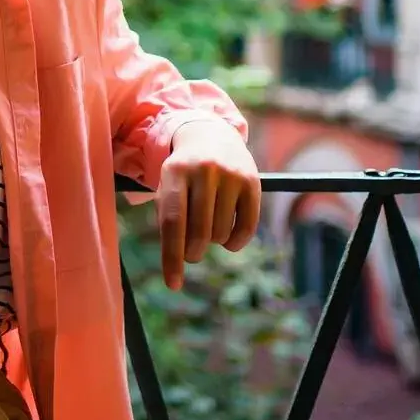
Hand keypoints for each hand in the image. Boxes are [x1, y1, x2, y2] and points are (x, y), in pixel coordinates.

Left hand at [157, 120, 260, 291]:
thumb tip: (178, 259)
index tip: (173, 285)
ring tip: (207, 231)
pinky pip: (246, 228)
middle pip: (199, 232)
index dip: (172, 258)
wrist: (210, 135)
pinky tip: (228, 241)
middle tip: (191, 253)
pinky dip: (236, 243)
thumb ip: (169, 218)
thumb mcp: (167, 185)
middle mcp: (203, 170)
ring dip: (214, 243)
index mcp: (174, 171)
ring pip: (221, 233)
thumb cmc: (182, 172)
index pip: (172, 222)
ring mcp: (230, 174)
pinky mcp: (252, 181)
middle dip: (192, 252)